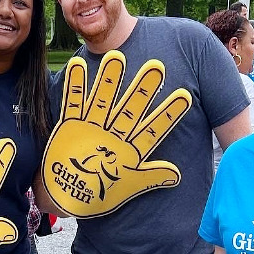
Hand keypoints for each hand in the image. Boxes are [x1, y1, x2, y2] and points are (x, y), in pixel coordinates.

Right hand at [42, 51, 191, 216]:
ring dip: (108, 80)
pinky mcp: (72, 126)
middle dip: (143, 89)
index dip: (168, 114)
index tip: (184, 96)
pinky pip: (73, 103)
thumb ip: (150, 177)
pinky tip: (77, 65)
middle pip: (130, 109)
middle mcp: (113, 134)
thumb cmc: (101, 193)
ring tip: (116, 56)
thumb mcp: (128, 186)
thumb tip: (177, 175)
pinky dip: (75, 86)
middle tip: (157, 66)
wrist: (69, 197)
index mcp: (130, 149)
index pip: (153, 129)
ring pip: (103, 100)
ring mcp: (93, 127)